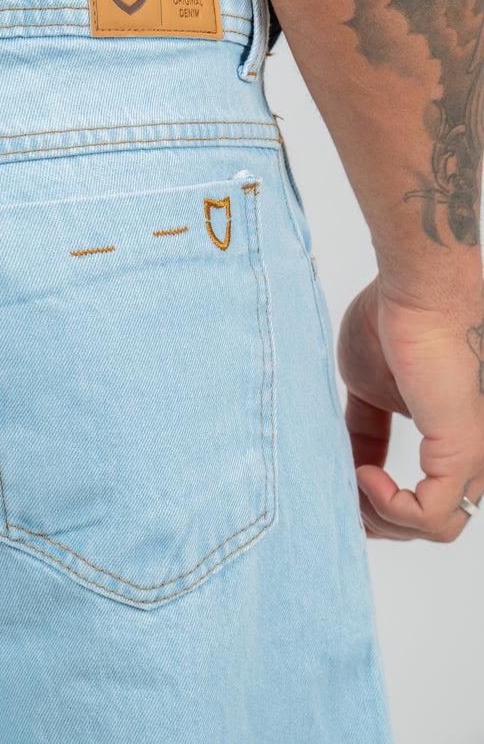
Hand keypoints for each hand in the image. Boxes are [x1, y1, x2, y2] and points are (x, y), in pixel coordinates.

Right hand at [337, 278, 483, 539]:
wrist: (417, 287)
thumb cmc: (395, 320)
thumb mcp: (368, 389)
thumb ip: (365, 431)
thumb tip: (347, 463)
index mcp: (454, 437)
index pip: (427, 498)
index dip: (383, 508)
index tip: (345, 496)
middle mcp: (474, 450)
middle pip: (433, 521)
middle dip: (380, 521)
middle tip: (343, 500)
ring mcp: (475, 452)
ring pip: (438, 527)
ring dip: (383, 519)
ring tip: (354, 484)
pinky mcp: (464, 449)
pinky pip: (434, 514)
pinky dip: (391, 508)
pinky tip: (364, 476)